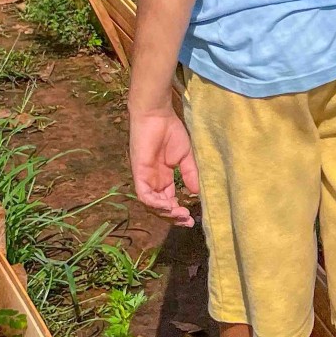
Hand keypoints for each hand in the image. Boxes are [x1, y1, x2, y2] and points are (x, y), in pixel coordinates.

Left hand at [130, 109, 198, 226]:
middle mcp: (153, 182)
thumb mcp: (185, 157)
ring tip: (180, 215)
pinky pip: (144, 195)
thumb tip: (196, 193)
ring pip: (151, 205)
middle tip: (187, 221)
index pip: (169, 201)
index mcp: (163, 178)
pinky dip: (156, 203)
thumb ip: (191, 174)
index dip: (179, 212)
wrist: (157, 115)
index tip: (192, 219)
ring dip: (165, 213)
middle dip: (173, 217)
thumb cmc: (170, 131)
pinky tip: (169, 206)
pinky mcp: (139, 174)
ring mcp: (145, 179)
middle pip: (160, 207)